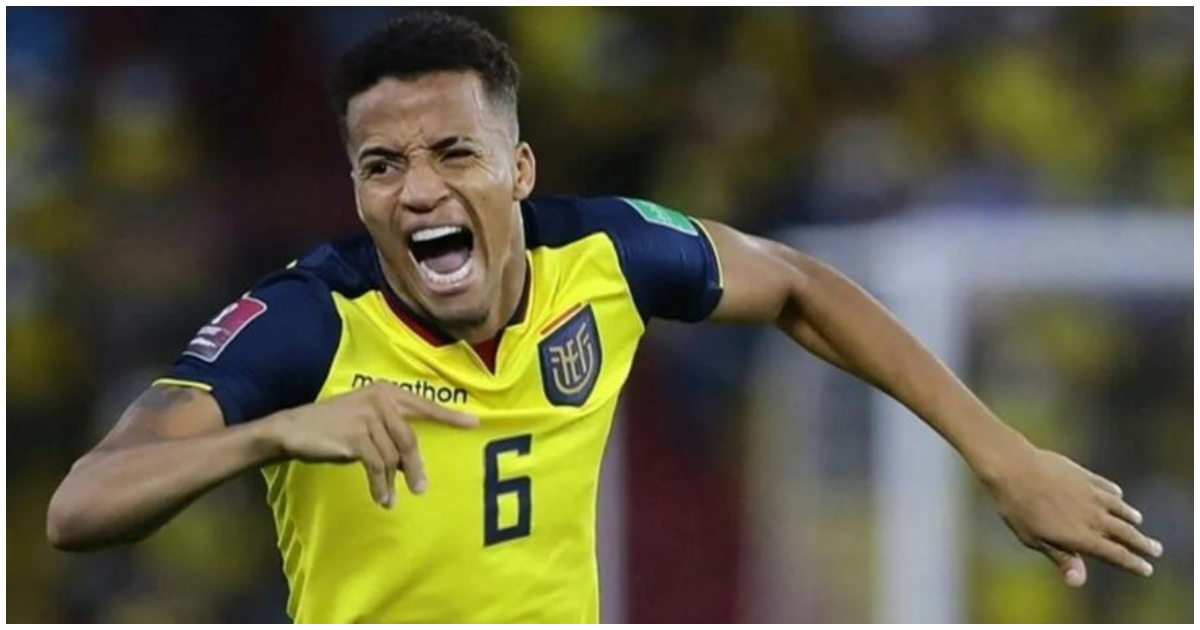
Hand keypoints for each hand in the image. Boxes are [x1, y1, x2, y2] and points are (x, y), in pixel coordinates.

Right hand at [263, 382, 478, 506]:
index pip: (424, 405)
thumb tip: (412, 463)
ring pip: (393, 456)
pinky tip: (381, 497)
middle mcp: (381, 399)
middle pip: (409, 439)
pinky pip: (377, 466)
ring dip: (392, 481)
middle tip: (421, 489)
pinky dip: (380, 485)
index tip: (474, 424)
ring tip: (389, 498)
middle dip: (416, 467)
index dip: (449, 416)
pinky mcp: (356, 435)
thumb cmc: (332, 428)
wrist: (294, 430)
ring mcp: (368, 415)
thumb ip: (390, 436)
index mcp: (386, 392)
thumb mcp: (366, 425)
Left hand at [986, 447, 1162, 586]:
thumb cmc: (1018, 508)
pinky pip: (1109, 488)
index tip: (1146, 569)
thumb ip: (1061, 557)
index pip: (1116, 555)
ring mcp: (1092, 494)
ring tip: (1137, 522)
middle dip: (1143, 544)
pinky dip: (1116, 496)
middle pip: (1126, 533)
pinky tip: (1117, 496)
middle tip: (1155, 550)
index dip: (1133, 563)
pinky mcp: (1086, 476)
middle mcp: (1093, 516)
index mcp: (1081, 536)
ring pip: (1121, 509)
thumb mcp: (1034, 539)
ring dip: (1131, 518)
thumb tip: (1079, 581)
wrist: (1015, 468)